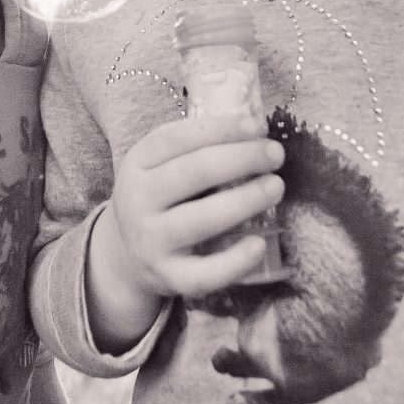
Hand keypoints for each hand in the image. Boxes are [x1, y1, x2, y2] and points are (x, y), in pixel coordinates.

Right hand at [85, 115, 282, 348]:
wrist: (127, 256)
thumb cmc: (161, 198)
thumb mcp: (160, 166)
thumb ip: (196, 147)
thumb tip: (255, 130)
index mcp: (137, 163)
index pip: (177, 139)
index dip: (221, 129)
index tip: (258, 125)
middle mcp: (138, 201)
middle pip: (193, 173)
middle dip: (241, 159)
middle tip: (276, 154)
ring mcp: (151, 242)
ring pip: (201, 220)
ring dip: (244, 200)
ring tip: (276, 186)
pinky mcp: (168, 277)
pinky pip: (204, 274)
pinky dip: (234, 261)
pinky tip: (260, 244)